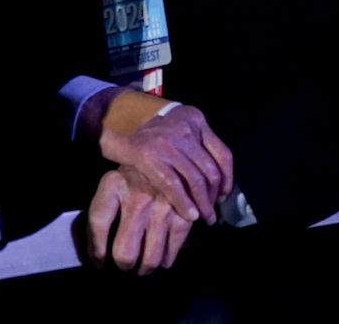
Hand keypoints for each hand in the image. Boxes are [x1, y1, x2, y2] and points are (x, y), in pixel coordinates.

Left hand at [87, 166, 194, 274]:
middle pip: (124, 252)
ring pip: (150, 259)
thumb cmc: (139, 171)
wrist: (177, 153)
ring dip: (145, 268)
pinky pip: (171, 252)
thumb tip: (96, 252)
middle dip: (123, 264)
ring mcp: (163, 209)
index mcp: (115, 184)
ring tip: (143, 266)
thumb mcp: (114, 179)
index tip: (98, 261)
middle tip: (125, 264)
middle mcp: (138, 198)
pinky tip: (162, 257)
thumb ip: (103, 208)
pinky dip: (165, 260)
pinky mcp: (184, 216)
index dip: (96, 250)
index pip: (97, 224)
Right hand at [100, 103, 234, 225]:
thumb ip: (195, 146)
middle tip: (213, 213)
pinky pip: (173, 185)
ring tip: (204, 218)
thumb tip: (216, 179)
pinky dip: (183, 202)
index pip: (222, 153)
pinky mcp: (149, 157)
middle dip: (214, 196)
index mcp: (195, 120)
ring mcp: (168, 143)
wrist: (111, 120)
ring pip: (195, 179)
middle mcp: (185, 129)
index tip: (225, 194)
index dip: (228, 177)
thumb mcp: (177, 130)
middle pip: (210, 169)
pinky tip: (189, 215)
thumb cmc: (149, 132)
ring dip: (202, 203)